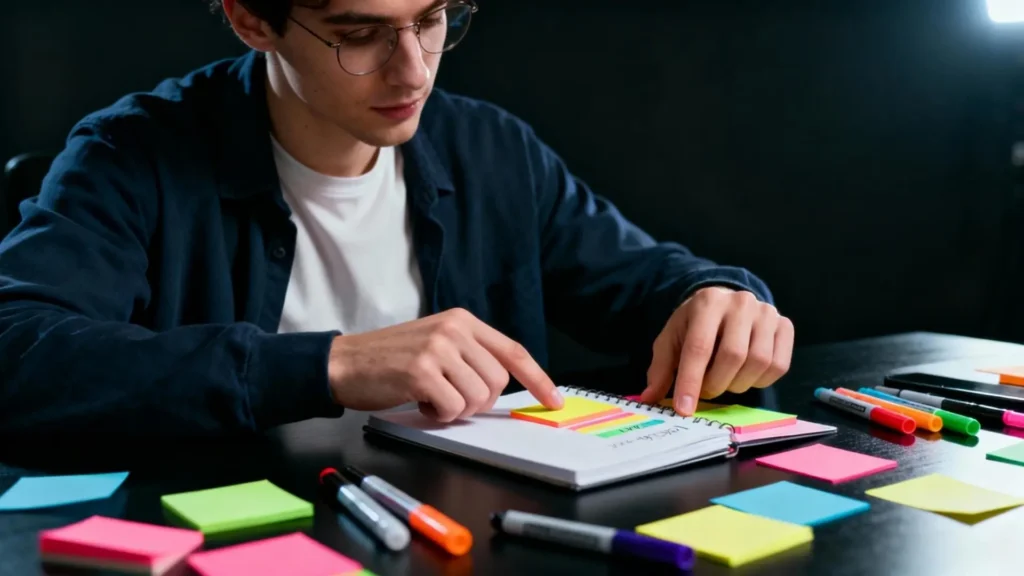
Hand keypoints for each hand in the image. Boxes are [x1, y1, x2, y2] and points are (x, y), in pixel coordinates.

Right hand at [327, 308, 563, 421]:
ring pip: (477, 398)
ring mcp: (438, 349)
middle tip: (449, 397)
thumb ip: (470, 355)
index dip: (538, 378)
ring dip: (455, 409)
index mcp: (462, 320)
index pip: (513, 351)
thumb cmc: (391, 359)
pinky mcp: (422, 372)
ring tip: (429, 396)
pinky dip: (438, 415)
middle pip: (498, 382)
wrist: (344, 362)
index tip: (553, 400)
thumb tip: (505, 384)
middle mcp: (454, 330)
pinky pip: (452, 409)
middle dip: (479, 401)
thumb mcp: (437, 343)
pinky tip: (419, 402)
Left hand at [641, 287, 793, 415]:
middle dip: (716, 384)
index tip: (684, 409)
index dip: (691, 381)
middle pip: (733, 356)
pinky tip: (745, 375)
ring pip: (759, 363)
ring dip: (738, 384)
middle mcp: (740, 303)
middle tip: (705, 391)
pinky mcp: (785, 325)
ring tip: (725, 380)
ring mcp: (767, 312)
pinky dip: (761, 381)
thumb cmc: (694, 325)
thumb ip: (661, 369)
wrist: (724, 303)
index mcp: (707, 302)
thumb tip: (649, 398)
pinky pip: (779, 366)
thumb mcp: (671, 340)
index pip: (699, 347)